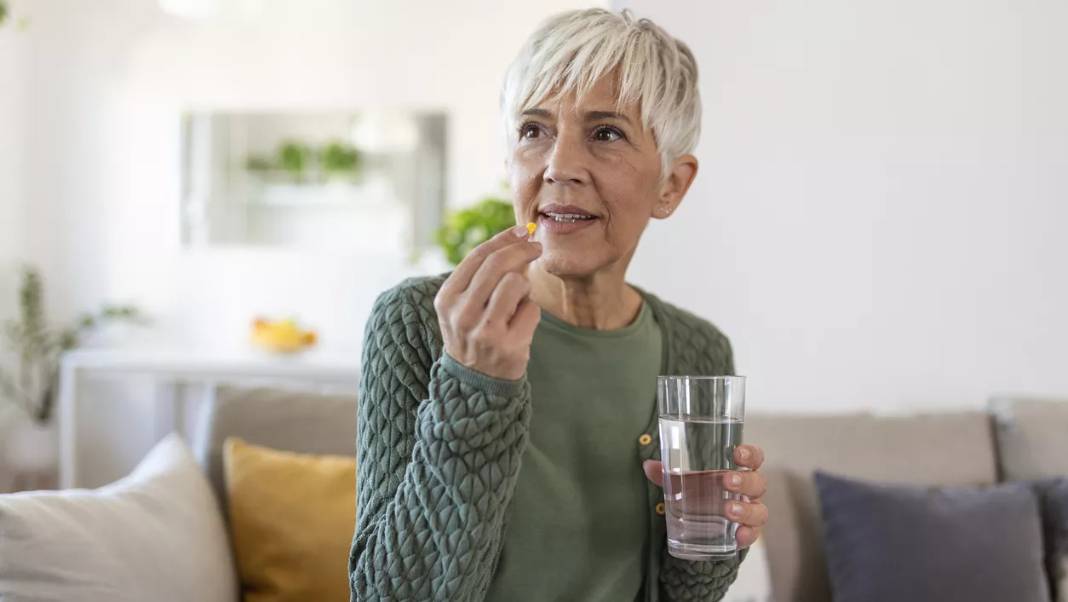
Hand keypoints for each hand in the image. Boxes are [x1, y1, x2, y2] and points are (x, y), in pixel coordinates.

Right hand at [434, 224, 542, 380]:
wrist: (474, 383)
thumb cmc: (473, 334)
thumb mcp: (464, 304)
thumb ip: (484, 274)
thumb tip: (519, 237)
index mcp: (447, 298)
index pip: (478, 256)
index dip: (503, 239)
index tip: (521, 231)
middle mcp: (462, 314)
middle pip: (498, 264)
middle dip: (522, 250)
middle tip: (536, 247)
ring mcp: (484, 331)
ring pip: (516, 283)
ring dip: (524, 286)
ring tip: (518, 301)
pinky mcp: (508, 345)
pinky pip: (531, 309)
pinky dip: (530, 312)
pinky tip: (519, 324)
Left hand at [643, 444, 768, 548]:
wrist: (703, 522)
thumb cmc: (700, 491)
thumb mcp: (685, 480)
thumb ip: (667, 472)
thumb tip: (648, 466)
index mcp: (738, 471)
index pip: (754, 458)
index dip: (750, 454)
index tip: (737, 453)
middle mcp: (749, 491)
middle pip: (757, 483)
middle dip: (744, 481)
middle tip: (727, 480)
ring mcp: (750, 512)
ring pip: (759, 510)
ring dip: (745, 510)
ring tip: (729, 511)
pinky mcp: (746, 533)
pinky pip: (753, 535)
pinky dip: (748, 535)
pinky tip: (738, 537)